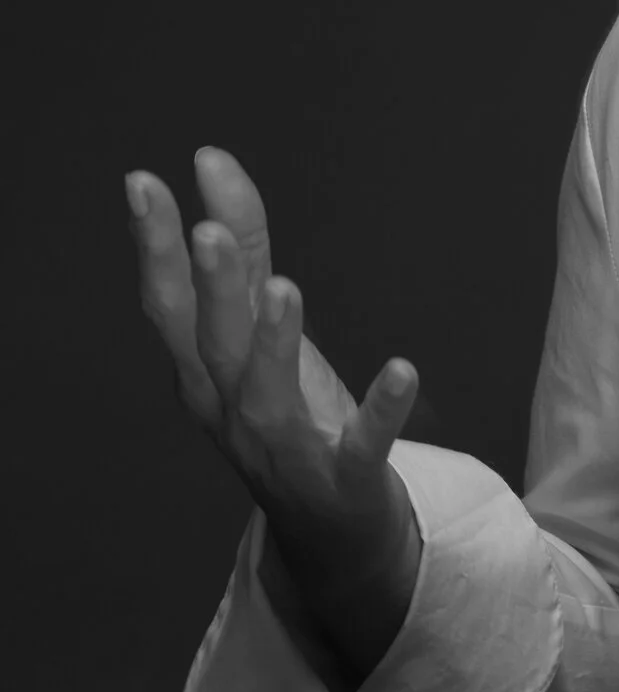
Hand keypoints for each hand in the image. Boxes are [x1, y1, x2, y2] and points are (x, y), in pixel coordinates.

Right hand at [127, 147, 421, 674]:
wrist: (329, 532)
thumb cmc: (290, 416)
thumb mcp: (263, 331)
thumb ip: (245, 248)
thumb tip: (211, 160)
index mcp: (205, 374)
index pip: (169, 304)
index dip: (153, 246)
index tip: (143, 179)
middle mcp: (231, 411)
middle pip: (213, 346)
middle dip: (212, 290)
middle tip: (210, 230)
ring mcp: (286, 449)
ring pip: (267, 395)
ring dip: (273, 344)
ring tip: (284, 288)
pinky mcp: (345, 478)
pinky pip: (362, 445)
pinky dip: (379, 410)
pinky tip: (402, 369)